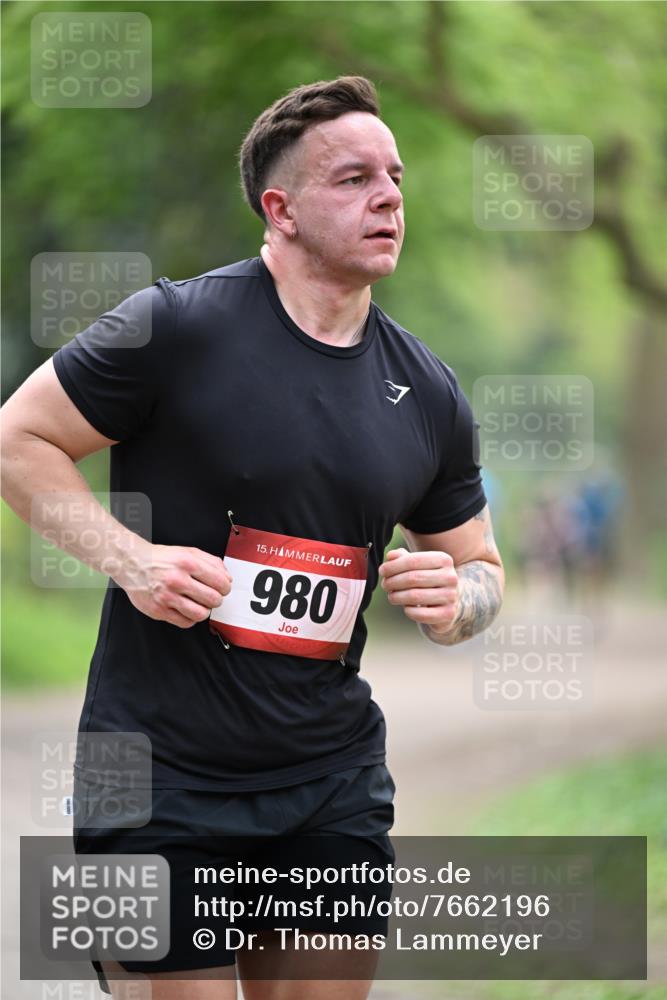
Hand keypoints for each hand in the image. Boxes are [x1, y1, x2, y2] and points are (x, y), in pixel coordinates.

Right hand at [112, 538, 231, 627]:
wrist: (132, 565)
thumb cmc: (161, 559)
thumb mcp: (188, 552)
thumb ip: (211, 562)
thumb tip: (227, 577)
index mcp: (187, 563)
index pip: (220, 582)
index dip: (226, 587)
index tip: (223, 588)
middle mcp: (177, 579)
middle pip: (213, 599)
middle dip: (216, 599)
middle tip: (211, 596)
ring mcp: (167, 597)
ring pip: (201, 614)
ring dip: (205, 610)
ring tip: (200, 604)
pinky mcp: (159, 610)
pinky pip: (186, 622)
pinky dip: (191, 618)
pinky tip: (187, 609)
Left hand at [378, 547, 459, 635]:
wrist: (450, 600)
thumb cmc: (429, 579)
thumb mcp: (418, 564)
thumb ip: (403, 558)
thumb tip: (390, 556)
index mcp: (444, 560)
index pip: (413, 560)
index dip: (393, 566)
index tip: (382, 571)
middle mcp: (450, 577)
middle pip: (412, 578)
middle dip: (392, 582)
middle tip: (384, 584)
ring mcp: (451, 596)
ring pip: (414, 596)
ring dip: (396, 597)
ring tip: (392, 596)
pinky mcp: (447, 614)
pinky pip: (420, 614)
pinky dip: (408, 610)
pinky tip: (406, 607)